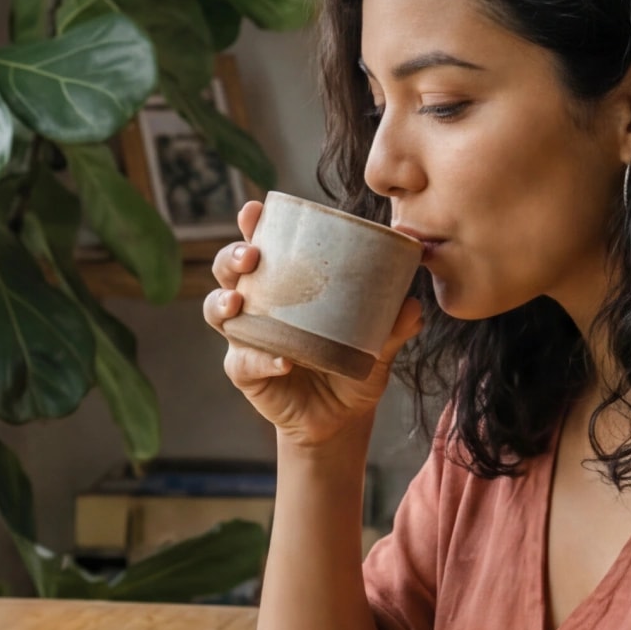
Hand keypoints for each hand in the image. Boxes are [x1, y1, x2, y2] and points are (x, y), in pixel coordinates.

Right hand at [205, 199, 423, 449]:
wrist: (341, 419)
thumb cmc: (352, 368)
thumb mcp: (377, 346)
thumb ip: (393, 327)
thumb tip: (413, 304)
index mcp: (285, 286)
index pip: (263, 247)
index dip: (252, 226)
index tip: (254, 210)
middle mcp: (258, 306)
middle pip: (229, 271)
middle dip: (232, 257)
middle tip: (251, 256)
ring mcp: (247, 339)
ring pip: (218, 311)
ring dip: (224, 301)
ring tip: (239, 301)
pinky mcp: (246, 372)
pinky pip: (243, 362)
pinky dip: (261, 359)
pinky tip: (281, 361)